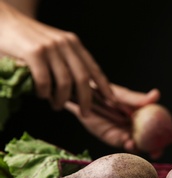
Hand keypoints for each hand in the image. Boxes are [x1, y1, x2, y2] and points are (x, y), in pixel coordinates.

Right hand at [0, 1, 113, 115]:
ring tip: (57, 106)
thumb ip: (67, 63)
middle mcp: (65, 44)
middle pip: (83, 78)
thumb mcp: (54, 47)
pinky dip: (45, 92)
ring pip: (65, 82)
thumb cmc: (28, 40)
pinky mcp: (34, 52)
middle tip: (86, 113)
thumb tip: (81, 91)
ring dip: (62, 99)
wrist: (3, 21)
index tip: (111, 100)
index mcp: (73, 43)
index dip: (104, 86)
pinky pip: (45, 80)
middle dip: (87, 100)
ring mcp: (50, 47)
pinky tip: (42, 95)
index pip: (93, 68)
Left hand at [65, 85, 160, 152]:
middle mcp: (137, 126)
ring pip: (139, 145)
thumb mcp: (122, 95)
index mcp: (143, 115)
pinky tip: (130, 142)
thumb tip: (157, 94)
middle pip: (152, 140)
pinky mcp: (114, 139)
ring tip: (145, 147)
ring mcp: (127, 133)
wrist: (85, 98)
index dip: (168, 130)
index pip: (159, 124)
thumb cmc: (105, 92)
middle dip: (158, 148)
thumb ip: (137, 99)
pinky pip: (124, 144)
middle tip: (159, 151)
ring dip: (143, 149)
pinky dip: (129, 145)